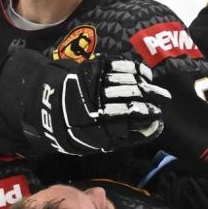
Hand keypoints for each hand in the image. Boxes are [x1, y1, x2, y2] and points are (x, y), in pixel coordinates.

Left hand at [25, 58, 169, 155]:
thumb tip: (145, 132)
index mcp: (96, 125)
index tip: (158, 119)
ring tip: (155, 89)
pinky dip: (134, 69)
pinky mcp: (93, 69)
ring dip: (145, 85)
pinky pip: (118, 66)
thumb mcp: (89, 143)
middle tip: (164, 100)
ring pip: (127, 83)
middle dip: (151, 100)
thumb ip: (116, 138)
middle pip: (131, 99)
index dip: (147, 119)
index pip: (128, 120)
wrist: (44, 102)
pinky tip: (144, 74)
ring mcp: (95, 84)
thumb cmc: (69, 127)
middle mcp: (97, 104)